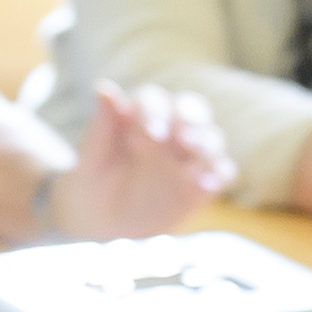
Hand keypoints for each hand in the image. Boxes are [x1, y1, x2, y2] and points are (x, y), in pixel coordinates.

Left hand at [44, 83, 234, 238]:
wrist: (101, 223)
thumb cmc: (91, 183)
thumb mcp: (90, 159)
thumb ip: (101, 127)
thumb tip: (104, 88)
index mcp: (139, 118)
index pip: (153, 101)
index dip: (155, 111)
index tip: (151, 132)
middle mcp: (169, 131)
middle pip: (192, 111)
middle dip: (192, 120)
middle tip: (185, 140)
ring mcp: (188, 157)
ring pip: (211, 138)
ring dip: (208, 146)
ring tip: (196, 163)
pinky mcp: (201, 183)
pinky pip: (221, 172)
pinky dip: (219, 175)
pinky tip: (206, 186)